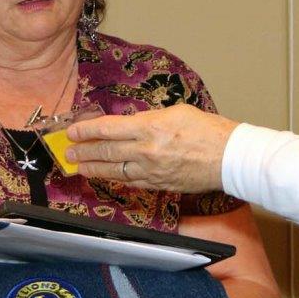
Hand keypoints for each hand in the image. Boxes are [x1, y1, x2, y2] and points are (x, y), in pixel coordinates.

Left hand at [66, 104, 237, 192]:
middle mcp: (146, 150)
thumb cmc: (209, 130)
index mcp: (150, 127)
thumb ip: (150, 119)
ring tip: (79, 167)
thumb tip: (132, 125)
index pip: (108, 128)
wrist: (229, 157)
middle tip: (69, 152)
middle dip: (84, 152)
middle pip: (106, 151)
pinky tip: (107, 177)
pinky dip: (115, 179)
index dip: (86, 130)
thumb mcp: (176, 112)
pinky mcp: (158, 185)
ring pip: (114, 170)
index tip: (73, 131)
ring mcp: (151, 171)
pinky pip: (130, 182)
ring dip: (93, 169)